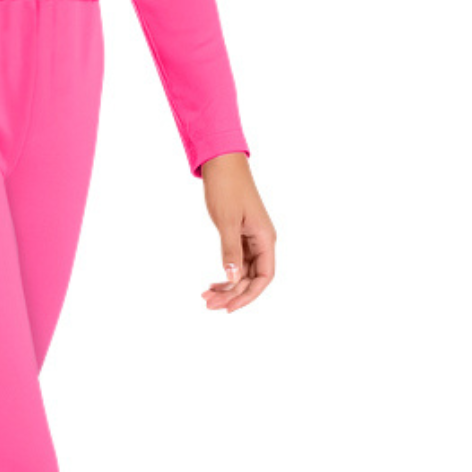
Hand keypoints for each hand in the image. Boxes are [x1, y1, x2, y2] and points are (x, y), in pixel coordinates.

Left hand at [198, 153, 274, 313]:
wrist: (222, 163)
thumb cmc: (227, 187)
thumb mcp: (227, 221)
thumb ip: (230, 250)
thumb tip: (232, 277)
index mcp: (265, 238)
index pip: (264, 277)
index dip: (249, 295)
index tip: (229, 307)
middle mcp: (262, 241)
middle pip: (252, 278)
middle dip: (232, 293)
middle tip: (208, 304)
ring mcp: (251, 238)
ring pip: (243, 271)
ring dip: (227, 286)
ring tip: (206, 296)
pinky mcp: (240, 235)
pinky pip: (237, 261)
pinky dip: (225, 273)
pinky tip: (213, 282)